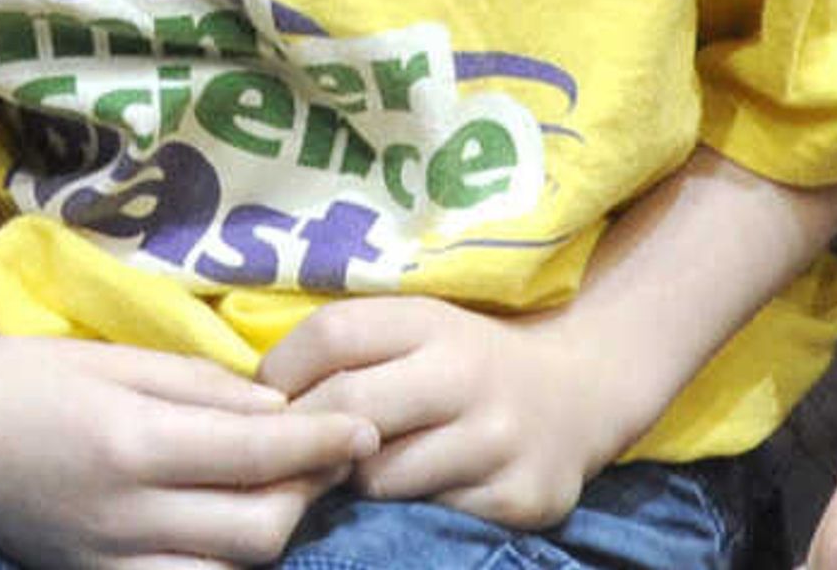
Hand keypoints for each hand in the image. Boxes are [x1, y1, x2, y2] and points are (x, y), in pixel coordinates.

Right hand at [0, 329, 371, 569]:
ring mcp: (111, 562)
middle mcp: (126, 513)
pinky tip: (233, 528)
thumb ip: (199, 387)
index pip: (256, 454)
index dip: (321, 442)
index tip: (364, 427)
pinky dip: (225, 566)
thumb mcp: (112, 356)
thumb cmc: (23, 375)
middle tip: (328, 454)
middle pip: (259, 528)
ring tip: (285, 490)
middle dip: (309, 492)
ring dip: (275, 533)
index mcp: (130, 439)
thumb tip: (278, 411)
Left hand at [261, 294, 638, 531]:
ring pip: (383, 477)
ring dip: (356, 482)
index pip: (333, 336)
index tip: (267, 400)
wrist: (579, 395)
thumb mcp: (417, 330)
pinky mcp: (519, 499)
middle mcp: (468, 376)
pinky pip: (431, 515)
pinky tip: (415, 494)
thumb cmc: (466, 363)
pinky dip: (409, 511)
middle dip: (308, 437)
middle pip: (351, 409)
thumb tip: (257, 397)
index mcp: (432, 322)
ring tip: (357, 474)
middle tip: (294, 453)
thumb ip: (350, 351)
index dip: (282, 371)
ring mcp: (499, 440)